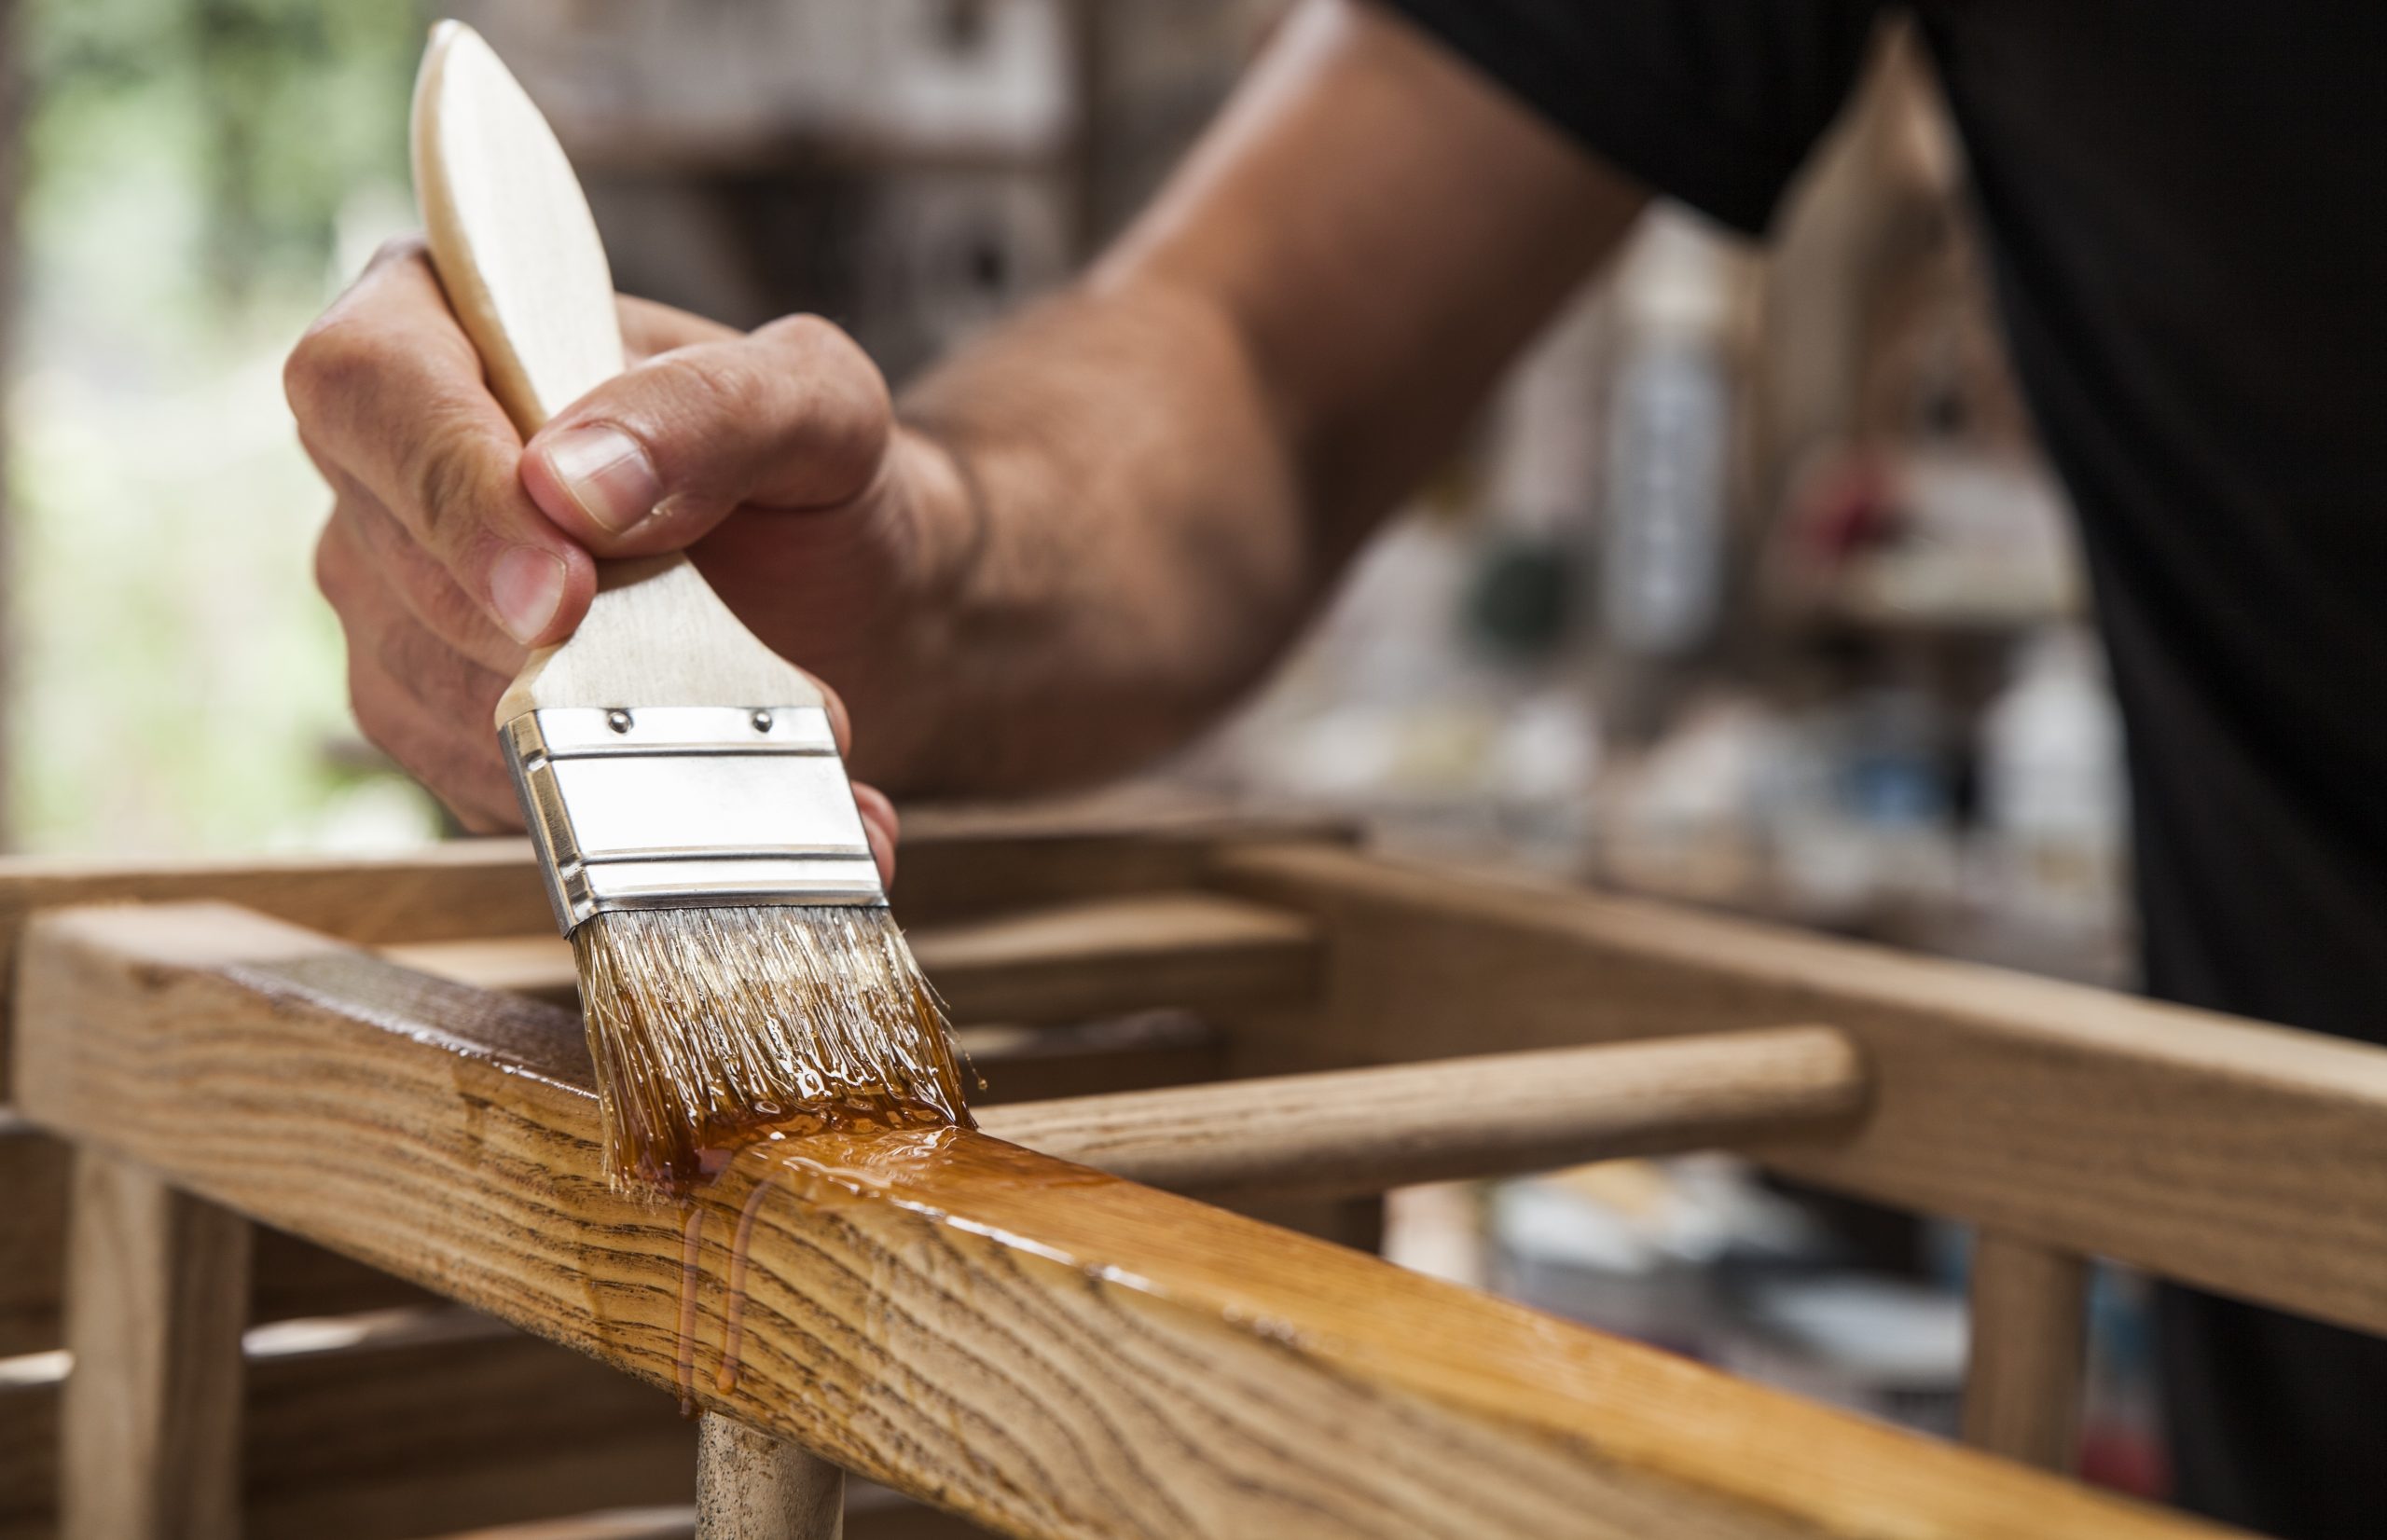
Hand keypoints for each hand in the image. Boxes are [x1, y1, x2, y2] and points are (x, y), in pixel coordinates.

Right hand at [288, 238, 963, 881]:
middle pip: (396, 557)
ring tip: (761, 733)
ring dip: (601, 730)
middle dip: (555, 638)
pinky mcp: (426, 711)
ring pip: (432, 684)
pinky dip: (610, 797)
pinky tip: (726, 785)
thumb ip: (713, 409)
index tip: (566, 590)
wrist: (849, 604)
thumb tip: (574, 481)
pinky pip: (477, 774)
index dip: (453, 492)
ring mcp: (391, 592)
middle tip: (720, 677)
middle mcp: (388, 459)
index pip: (371, 382)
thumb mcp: (817, 406)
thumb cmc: (816, 478)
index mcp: (448, 319)